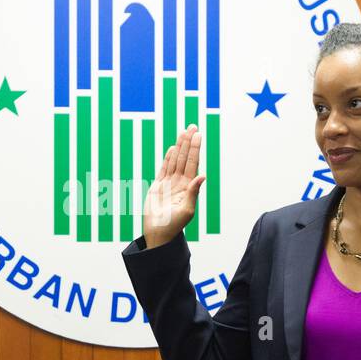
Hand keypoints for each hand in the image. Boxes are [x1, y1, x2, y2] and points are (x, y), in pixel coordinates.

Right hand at [141, 125, 204, 248]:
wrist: (158, 234)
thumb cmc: (174, 225)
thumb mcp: (186, 210)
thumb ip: (193, 192)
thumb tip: (202, 175)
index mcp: (188, 187)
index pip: (192, 163)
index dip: (195, 148)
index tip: (198, 135)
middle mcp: (180, 182)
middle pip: (184, 158)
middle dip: (188, 142)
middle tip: (192, 126)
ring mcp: (169, 183)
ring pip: (174, 160)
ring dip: (179, 146)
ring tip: (184, 132)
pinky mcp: (158, 186)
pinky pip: (163, 169)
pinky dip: (167, 158)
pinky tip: (172, 149)